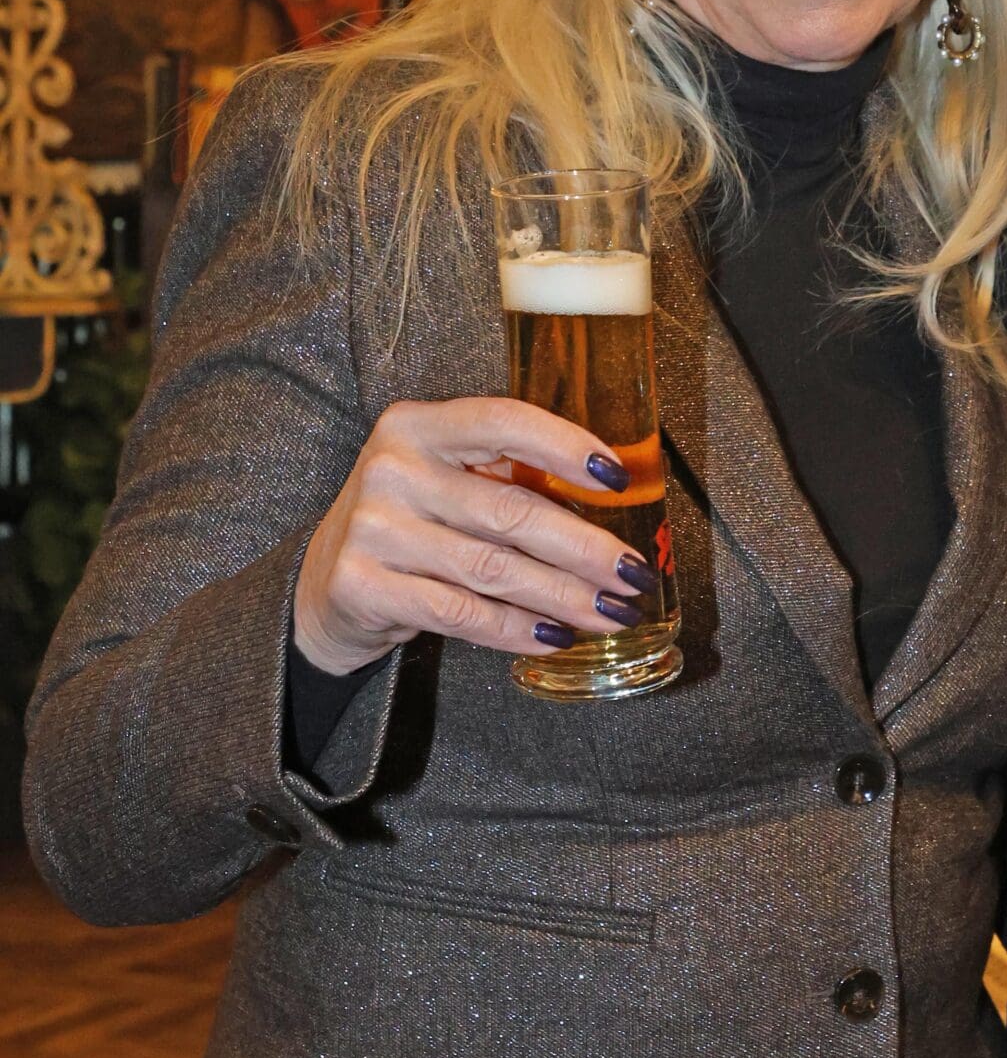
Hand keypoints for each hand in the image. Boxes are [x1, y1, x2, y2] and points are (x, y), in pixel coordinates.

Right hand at [294, 398, 653, 674]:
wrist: (321, 586)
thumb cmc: (410, 523)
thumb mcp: (445, 478)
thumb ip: (506, 475)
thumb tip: (609, 499)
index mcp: (419, 425)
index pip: (505, 421)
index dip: (566, 446)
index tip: (618, 478)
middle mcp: (393, 468)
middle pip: (511, 510)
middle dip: (585, 548)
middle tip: (634, 574)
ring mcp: (373, 528)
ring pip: (493, 568)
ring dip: (563, 596)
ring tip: (610, 613)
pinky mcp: (363, 586)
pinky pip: (461, 612)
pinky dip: (516, 629)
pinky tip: (554, 636)